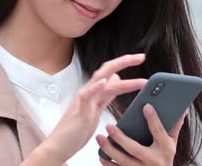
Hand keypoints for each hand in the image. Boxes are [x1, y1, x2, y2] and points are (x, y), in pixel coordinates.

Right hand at [32, 54, 146, 164]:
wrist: (59, 145)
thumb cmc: (76, 129)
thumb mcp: (96, 109)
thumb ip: (105, 95)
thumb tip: (116, 79)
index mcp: (94, 91)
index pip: (110, 72)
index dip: (124, 63)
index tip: (139, 58)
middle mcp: (89, 91)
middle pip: (107, 70)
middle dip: (124, 62)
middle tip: (141, 57)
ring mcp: (84, 100)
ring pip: (102, 81)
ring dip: (122, 79)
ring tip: (139, 80)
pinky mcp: (80, 111)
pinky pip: (87, 95)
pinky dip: (96, 87)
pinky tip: (105, 81)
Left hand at [95, 104, 187, 165]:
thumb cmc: (165, 157)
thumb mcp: (172, 143)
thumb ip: (174, 126)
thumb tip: (181, 107)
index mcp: (165, 149)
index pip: (159, 132)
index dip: (153, 119)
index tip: (146, 105)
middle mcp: (153, 161)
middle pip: (134, 148)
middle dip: (120, 137)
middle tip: (109, 126)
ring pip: (122, 160)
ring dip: (109, 149)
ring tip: (99, 137)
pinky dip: (107, 163)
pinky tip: (101, 154)